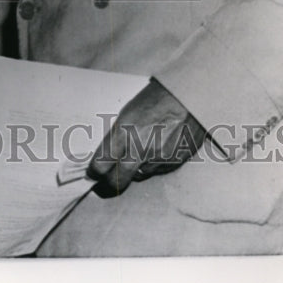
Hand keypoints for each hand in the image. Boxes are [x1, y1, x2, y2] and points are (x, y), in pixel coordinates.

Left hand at [86, 79, 205, 196]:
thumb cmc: (155, 99)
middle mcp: (140, 149)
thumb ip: (117, 136)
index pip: (100, 165)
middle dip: (108, 184)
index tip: (93, 172)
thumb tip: (106, 155)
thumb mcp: (128, 112)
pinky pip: (157, 171)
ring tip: (139, 153)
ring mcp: (158, 159)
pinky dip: (152, 165)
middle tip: (105, 182)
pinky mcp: (174, 163)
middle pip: (116, 181)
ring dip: (134, 170)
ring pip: (138, 176)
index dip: (94, 171)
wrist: (189, 97)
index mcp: (124, 132)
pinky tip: (156, 149)